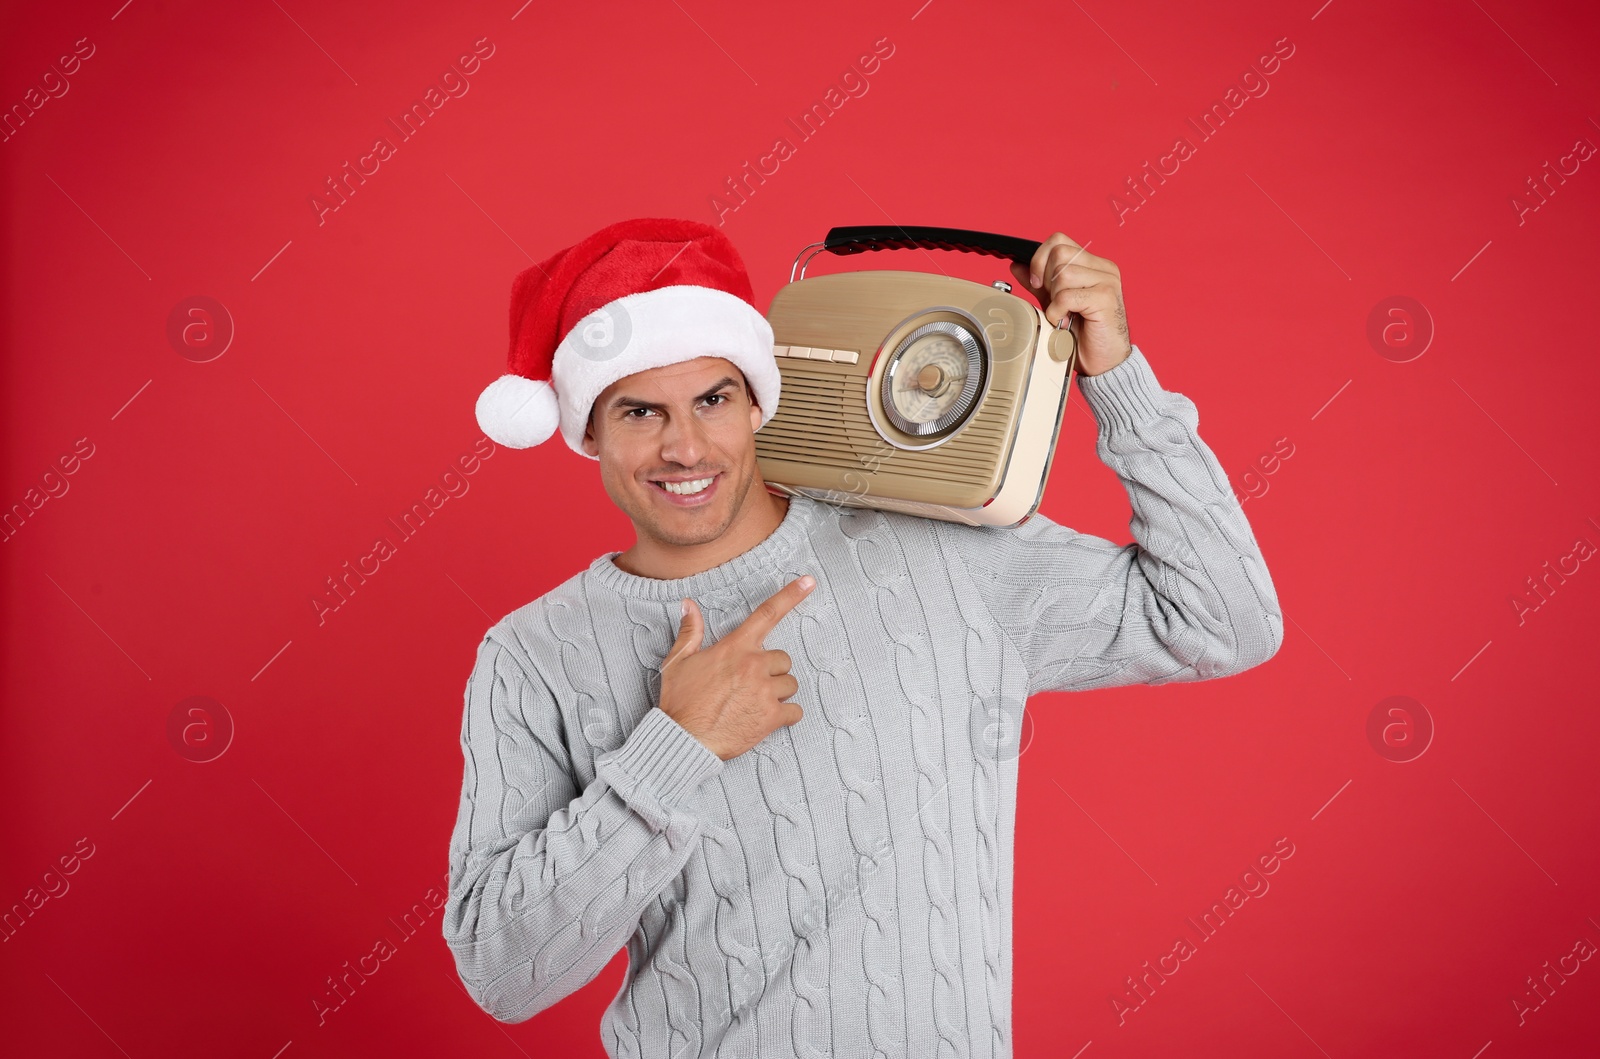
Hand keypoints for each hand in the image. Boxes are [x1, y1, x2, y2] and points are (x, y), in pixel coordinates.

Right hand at [659, 575, 814, 760]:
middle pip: (783, 659)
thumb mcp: (678, 662)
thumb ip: (690, 631)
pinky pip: (794, 711)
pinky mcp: (771, 717)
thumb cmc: (681, 702)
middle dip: (771, 670)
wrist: (684, 740)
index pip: (767, 614)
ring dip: (777, 692)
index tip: (809, 581)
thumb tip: (689, 604)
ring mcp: (765, 691)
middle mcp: (754, 666)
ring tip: (753, 703)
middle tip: (749, 684)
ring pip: (790, 684)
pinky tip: (766, 719)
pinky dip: (785, 715)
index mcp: (735, 648)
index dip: (790, 595)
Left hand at [1008, 233, 1132, 376]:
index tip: (1036, 282)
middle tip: (1054, 302)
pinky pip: (1067, 295)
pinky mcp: (1105, 297)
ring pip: (1063, 273)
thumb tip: (1018, 266)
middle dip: (1047, 279)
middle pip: (1059, 253)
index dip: (1040, 258)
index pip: (1059, 241)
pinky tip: (1064, 321)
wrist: (1105, 363)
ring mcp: (1107, 281)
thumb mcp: (1055, 304)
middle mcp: (1103, 268)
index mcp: (1093, 265)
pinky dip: (1058, 311)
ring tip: (1063, 314)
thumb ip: (1039, 284)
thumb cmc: (1085, 336)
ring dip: (1054, 298)